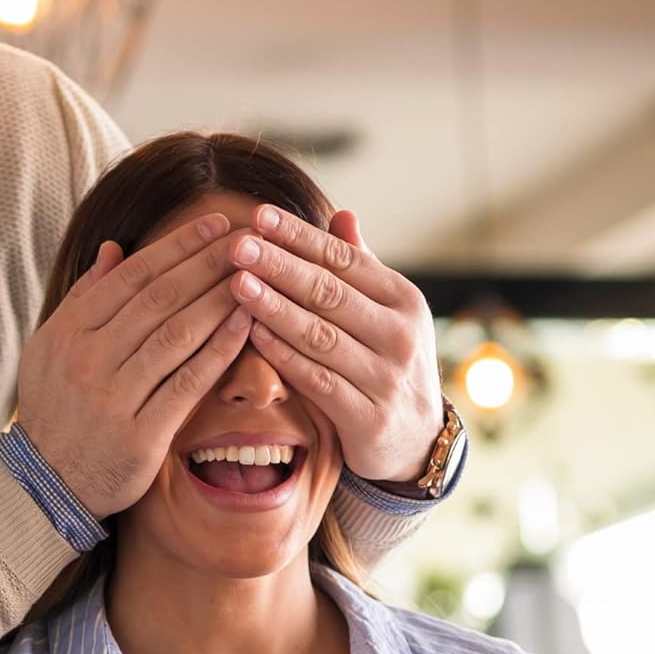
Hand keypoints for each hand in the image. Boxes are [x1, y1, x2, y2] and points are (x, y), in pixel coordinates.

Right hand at [17, 214, 253, 517]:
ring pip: (177, 334)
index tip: (215, 224)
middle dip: (209, 263)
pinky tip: (246, 325)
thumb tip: (115, 249)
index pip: (132, 276)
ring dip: (221, 299)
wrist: (45, 485)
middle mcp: (88, 359)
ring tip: (256, 275)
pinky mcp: (140, 435)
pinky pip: (188, 383)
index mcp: (69, 332)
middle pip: (160, 298)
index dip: (178, 246)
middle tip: (249, 239)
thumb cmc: (55, 409)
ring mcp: (113, 398)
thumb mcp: (51, 348)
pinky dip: (219, 350)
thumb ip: (84, 298)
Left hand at [227, 206, 444, 482]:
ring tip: (236, 284)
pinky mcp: (368, 418)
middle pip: (329, 293)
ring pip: (320, 335)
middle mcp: (400, 334)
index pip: (344, 259)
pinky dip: (283, 355)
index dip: (299, 237)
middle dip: (279, 266)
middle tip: (238, 245)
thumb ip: (361, 267)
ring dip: (275, 307)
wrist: (418, 439)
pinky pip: (317, 380)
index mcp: (403, 299)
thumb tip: (342, 214)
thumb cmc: (388, 361)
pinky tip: (252, 334)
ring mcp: (386, 377)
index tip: (258, 215)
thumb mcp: (386, 312)